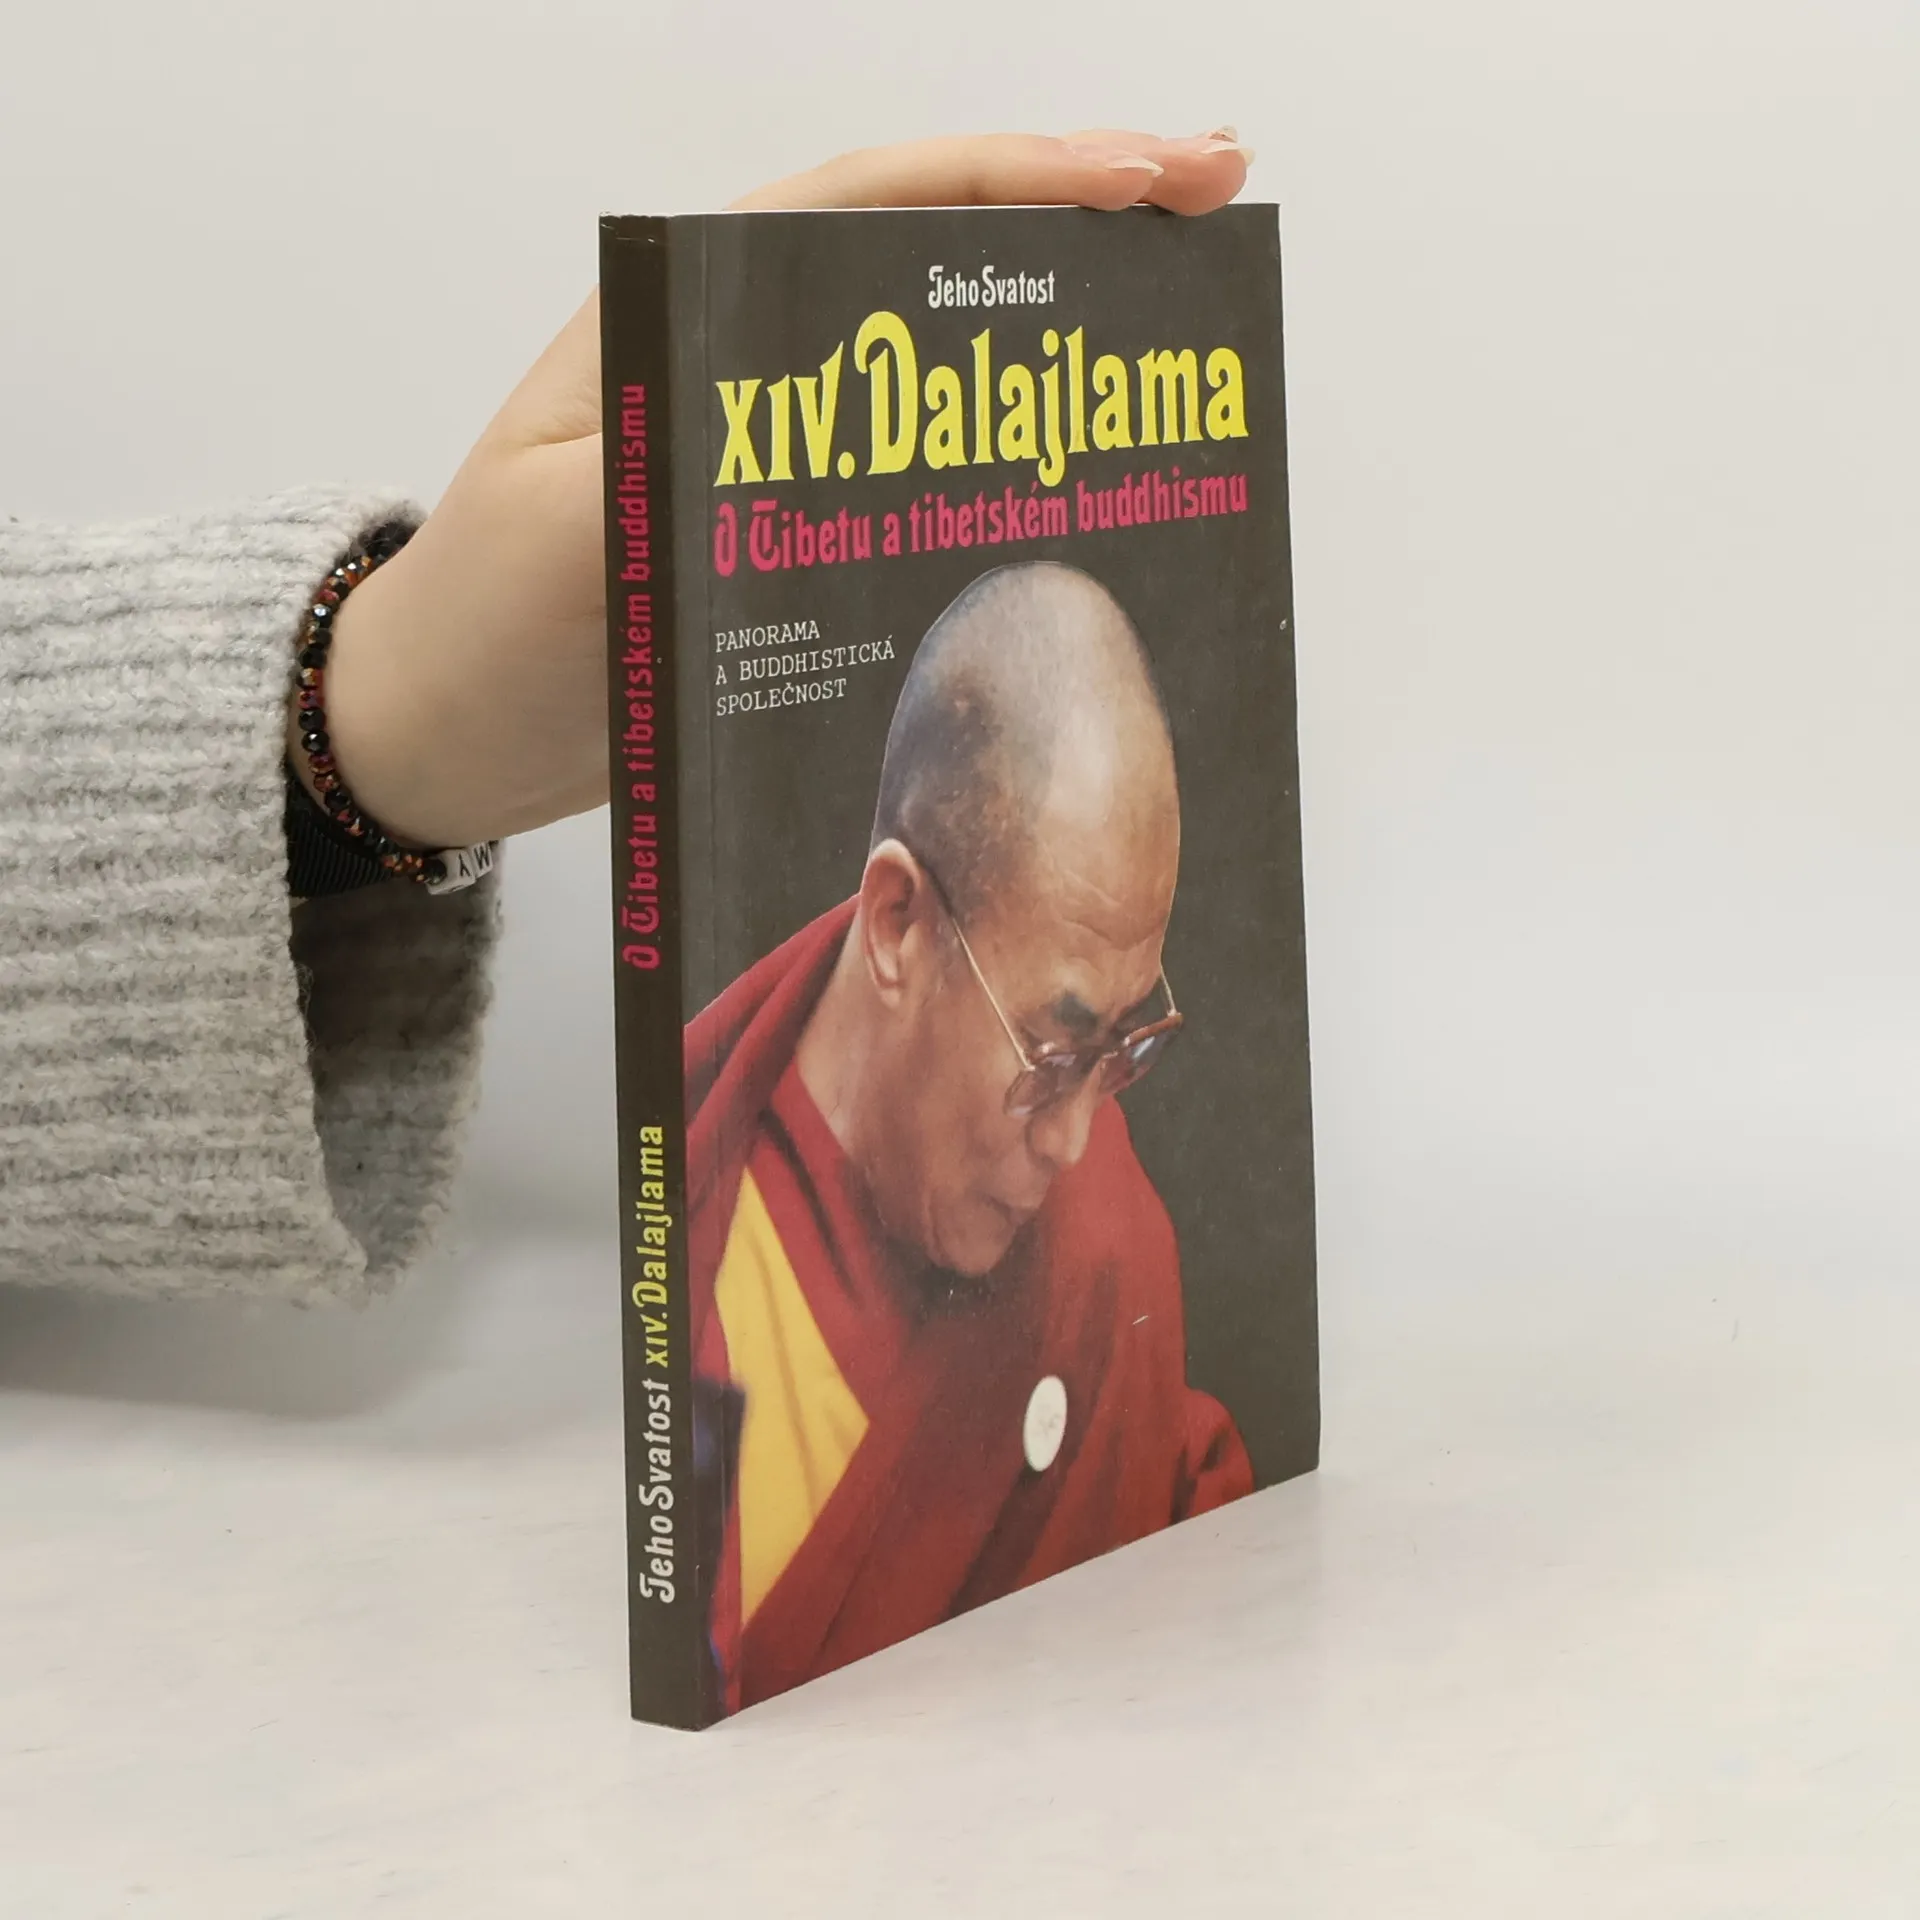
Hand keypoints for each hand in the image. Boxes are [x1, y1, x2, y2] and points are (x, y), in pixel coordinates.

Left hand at [298, 129, 1252, 850]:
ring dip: (1060, 322)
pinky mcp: (796, 527)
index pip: (876, 204)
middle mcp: (748, 360)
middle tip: (1216, 192)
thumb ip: (683, 469)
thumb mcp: (567, 540)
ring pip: (940, 355)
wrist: (444, 730)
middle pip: (931, 253)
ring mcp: (779, 442)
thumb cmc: (481, 627)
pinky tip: (1087, 456)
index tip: (1144, 176)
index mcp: (690, 317)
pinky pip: (924, 463)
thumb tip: (836, 432)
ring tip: (1186, 302)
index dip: (1019, 180)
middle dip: (1078, 213)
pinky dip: (1011, 446)